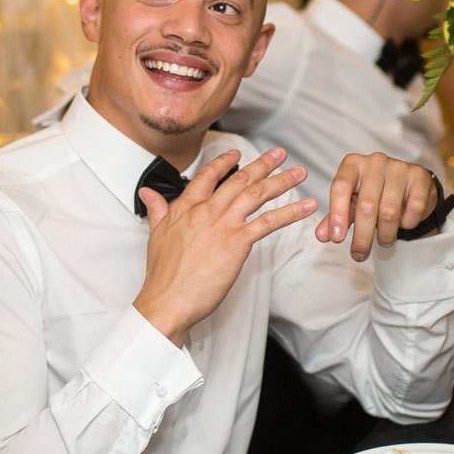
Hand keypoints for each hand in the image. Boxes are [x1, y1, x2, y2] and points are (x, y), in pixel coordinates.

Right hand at [134, 148, 316, 344]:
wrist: (168, 300)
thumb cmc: (163, 275)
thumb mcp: (155, 234)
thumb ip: (157, 209)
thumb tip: (147, 193)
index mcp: (186, 207)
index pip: (208, 176)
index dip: (225, 162)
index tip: (237, 154)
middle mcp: (206, 211)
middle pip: (239, 180)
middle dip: (263, 164)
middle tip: (280, 153)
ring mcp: (223, 225)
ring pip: (257, 194)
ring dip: (282, 181)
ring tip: (299, 173)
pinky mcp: (237, 243)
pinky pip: (268, 222)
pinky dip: (290, 213)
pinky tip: (305, 207)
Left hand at [317, 153, 439, 260]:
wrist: (408, 184)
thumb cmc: (374, 193)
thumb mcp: (351, 203)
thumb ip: (336, 218)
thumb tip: (322, 236)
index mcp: (353, 164)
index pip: (340, 187)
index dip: (337, 215)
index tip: (336, 239)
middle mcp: (375, 161)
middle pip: (366, 205)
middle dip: (362, 236)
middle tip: (359, 255)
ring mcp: (399, 167)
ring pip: (389, 211)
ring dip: (386, 234)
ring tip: (384, 241)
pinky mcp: (419, 176)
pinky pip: (413, 208)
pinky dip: (407, 223)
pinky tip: (403, 223)